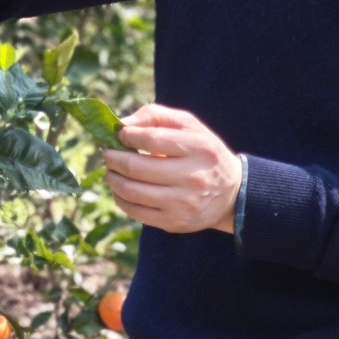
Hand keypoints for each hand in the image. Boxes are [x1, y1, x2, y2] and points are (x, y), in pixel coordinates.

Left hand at [102, 103, 241, 233]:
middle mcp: (193, 178)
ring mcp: (183, 204)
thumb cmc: (202, 152)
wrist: (232, 194)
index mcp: (199, 149)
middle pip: (135, 167)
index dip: (127, 135)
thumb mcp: (189, 125)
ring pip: (131, 191)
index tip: (120, 134)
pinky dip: (119, 198)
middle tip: (106, 152)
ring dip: (111, 178)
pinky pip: (135, 211)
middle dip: (112, 157)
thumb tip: (121, 124)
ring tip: (110, 169)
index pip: (151, 139)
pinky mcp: (174, 222)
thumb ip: (155, 116)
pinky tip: (120, 188)